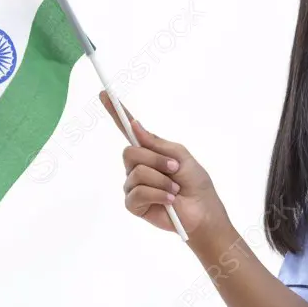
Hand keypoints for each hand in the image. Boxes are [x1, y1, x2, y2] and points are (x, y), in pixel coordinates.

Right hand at [99, 90, 228, 239]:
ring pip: (136, 173)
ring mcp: (133, 185)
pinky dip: (158, 194)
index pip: (128, 131)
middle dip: (156, 160)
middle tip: (174, 168)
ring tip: (175, 189)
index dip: (116, 113)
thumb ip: (157, 143)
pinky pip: (138, 192)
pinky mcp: (134, 204)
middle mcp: (137, 166)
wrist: (202, 212)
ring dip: (162, 180)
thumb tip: (134, 125)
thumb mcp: (180, 156)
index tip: (105, 94)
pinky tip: (169, 200)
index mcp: (149, 151)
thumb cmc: (195, 183)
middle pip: (130, 152)